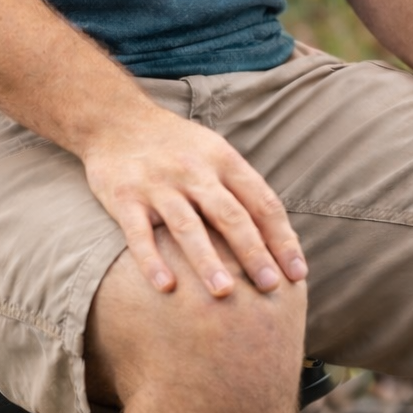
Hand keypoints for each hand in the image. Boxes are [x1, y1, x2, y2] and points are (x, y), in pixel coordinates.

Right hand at [82, 113, 307, 295]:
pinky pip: (139, 234)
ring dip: (207, 261)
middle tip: (270, 287)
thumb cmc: (175, 146)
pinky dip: (152, 261)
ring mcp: (158, 184)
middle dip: (253, 253)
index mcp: (223, 160)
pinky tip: (166, 287)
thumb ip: (241, 190)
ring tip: (224, 293)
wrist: (115, 119)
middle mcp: (194, 171)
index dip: (282, 239)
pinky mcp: (124, 197)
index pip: (262, 203)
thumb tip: (280, 237)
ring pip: (188, 227)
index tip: (297, 274)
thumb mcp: (215, 152)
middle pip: (231, 216)